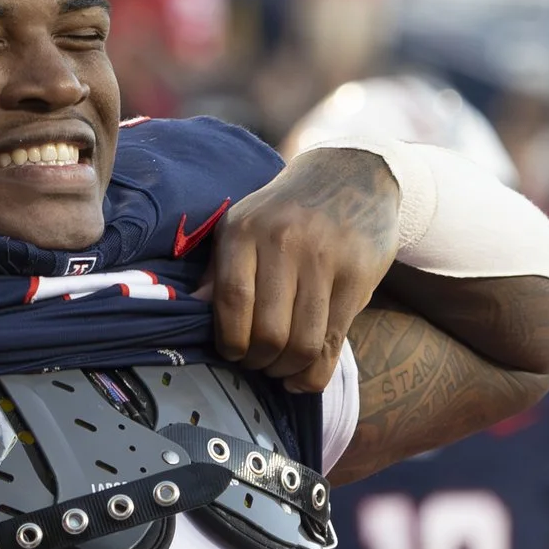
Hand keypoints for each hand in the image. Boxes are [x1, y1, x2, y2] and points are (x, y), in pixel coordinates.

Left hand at [205, 148, 398, 390]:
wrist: (353, 174)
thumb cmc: (288, 210)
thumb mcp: (245, 223)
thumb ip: (219, 268)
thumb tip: (192, 308)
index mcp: (246, 230)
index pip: (231, 301)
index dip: (229, 342)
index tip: (232, 353)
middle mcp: (284, 243)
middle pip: (268, 332)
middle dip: (259, 362)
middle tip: (258, 362)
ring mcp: (325, 261)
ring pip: (302, 344)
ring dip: (286, 370)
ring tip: (280, 367)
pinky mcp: (356, 278)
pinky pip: (332, 343)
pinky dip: (314, 373)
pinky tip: (302, 374)